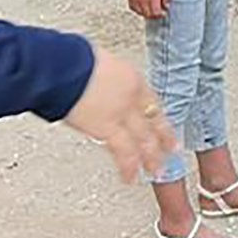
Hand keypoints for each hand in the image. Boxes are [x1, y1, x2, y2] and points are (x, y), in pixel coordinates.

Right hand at [63, 46, 176, 183]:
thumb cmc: (73, 60)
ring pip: (143, 139)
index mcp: (131, 78)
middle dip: (164, 138)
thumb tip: (93, 83)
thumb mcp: (98, 64)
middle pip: (152, 121)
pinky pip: (123, 151)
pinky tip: (131, 177)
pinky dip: (128, 166)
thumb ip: (103, 79)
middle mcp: (131, 97)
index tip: (163, 125)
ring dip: (151, 157)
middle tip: (172, 149)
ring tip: (158, 170)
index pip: (151, 101)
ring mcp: (122, 114)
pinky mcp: (107, 128)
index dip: (157, 116)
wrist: (65, 66)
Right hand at [125, 0, 169, 19]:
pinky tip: (143, 6)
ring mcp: (134, 0)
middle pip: (148, 15)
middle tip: (159, 12)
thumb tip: (166, 6)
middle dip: (154, 15)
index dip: (161, 15)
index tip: (164, 12)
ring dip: (146, 13)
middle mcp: (142, 1)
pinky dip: (138, 10)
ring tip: (151, 8)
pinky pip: (133, 8)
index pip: (156, 14)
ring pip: (140, 13)